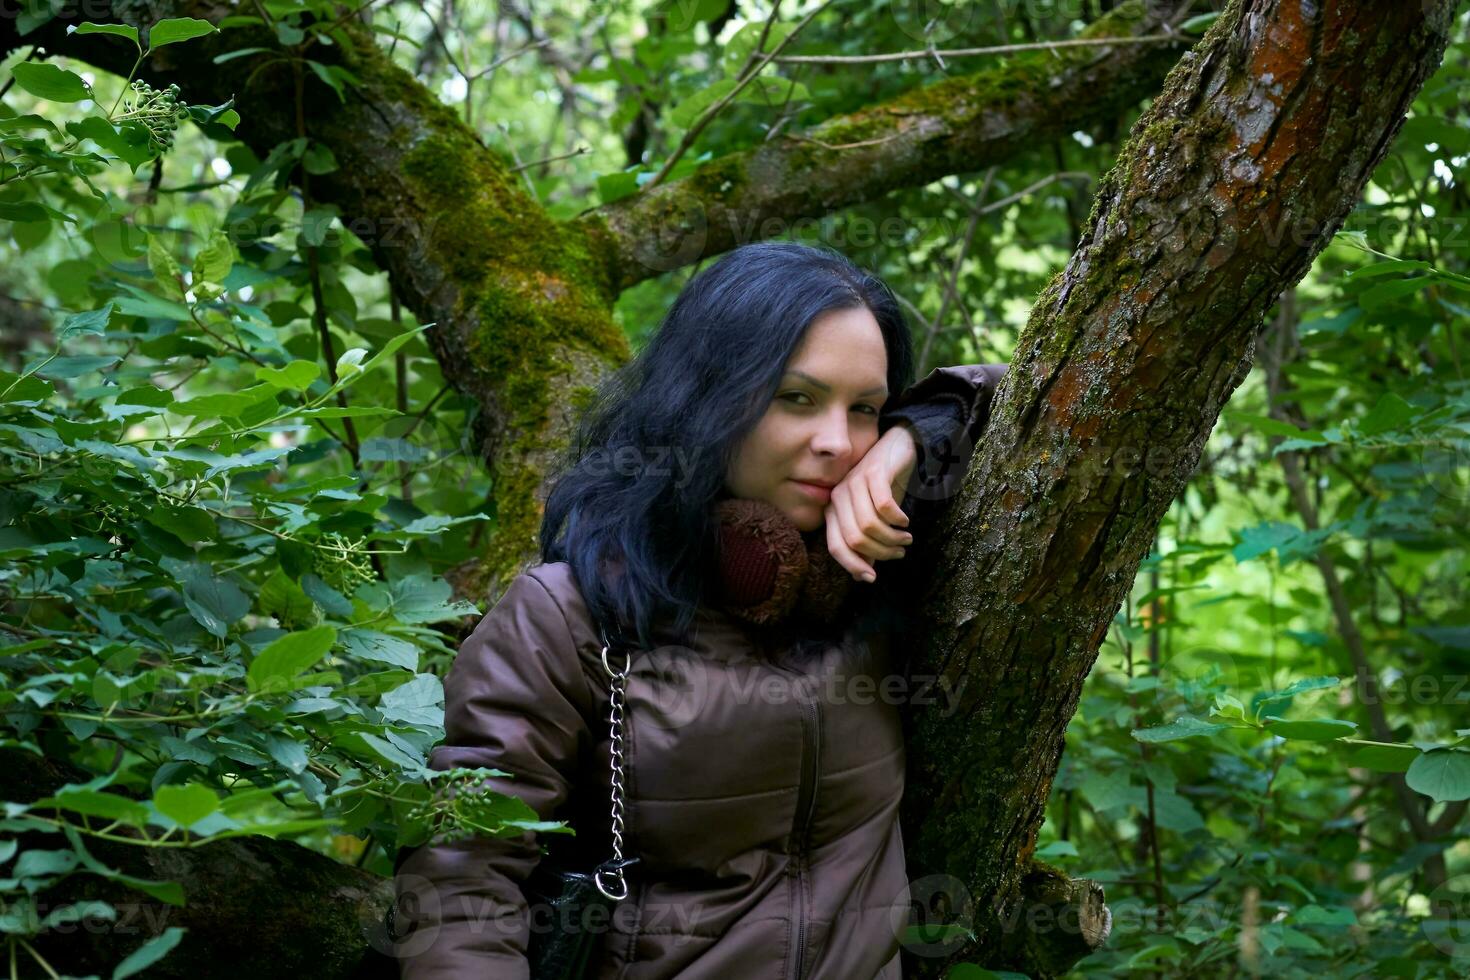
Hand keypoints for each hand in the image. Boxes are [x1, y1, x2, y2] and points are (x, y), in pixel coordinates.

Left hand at [824, 425, 918, 581]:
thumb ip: (865, 544)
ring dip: (892, 538)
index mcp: (833, 511)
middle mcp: (838, 497)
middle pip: (855, 539)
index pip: (836, 547)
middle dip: (880, 552)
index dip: (854, 565)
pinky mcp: (872, 473)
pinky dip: (897, 519)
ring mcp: (853, 482)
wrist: (898, 447)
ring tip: (906, 538)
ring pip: (869, 525)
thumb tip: (860, 577)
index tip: (873, 578)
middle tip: (900, 551)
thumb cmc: (884, 488)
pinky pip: (883, 506)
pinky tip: (905, 521)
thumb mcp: (874, 519)